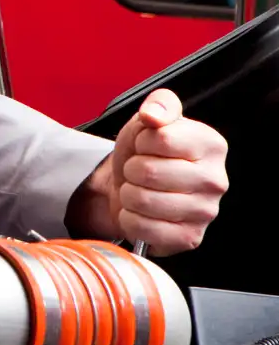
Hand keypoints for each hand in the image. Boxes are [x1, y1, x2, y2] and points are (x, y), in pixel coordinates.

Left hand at [90, 88, 228, 255]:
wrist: (135, 187)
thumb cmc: (145, 154)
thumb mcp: (149, 120)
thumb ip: (158, 105)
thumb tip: (154, 114)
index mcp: (211, 145)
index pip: (161, 138)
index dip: (141, 141)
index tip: (146, 146)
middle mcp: (216, 180)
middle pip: (149, 172)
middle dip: (131, 169)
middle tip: (139, 171)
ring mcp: (205, 212)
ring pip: (142, 201)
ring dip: (128, 194)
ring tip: (140, 190)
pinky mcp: (190, 238)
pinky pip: (143, 228)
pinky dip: (130, 220)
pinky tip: (142, 213)